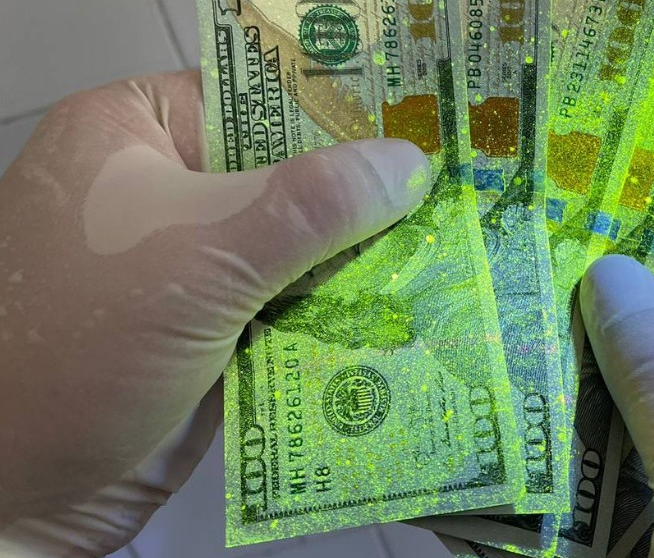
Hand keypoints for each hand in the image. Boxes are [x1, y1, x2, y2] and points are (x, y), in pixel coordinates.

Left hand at [0, 70, 429, 556]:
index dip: (341, 115)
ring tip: (445, 262)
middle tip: (450, 209)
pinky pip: (293, 308)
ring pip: (298, 249)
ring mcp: (189, 266)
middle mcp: (164, 190)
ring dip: (359, 266)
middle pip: (288, 177)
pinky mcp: (212, 331)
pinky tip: (401, 319)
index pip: (261, 98)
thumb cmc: (79, 346)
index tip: (424, 136)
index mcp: (137, 132)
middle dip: (362, 203)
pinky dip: (339, 318)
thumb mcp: (197, 255)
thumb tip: (410, 165)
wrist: (15, 495)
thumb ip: (310, 206)